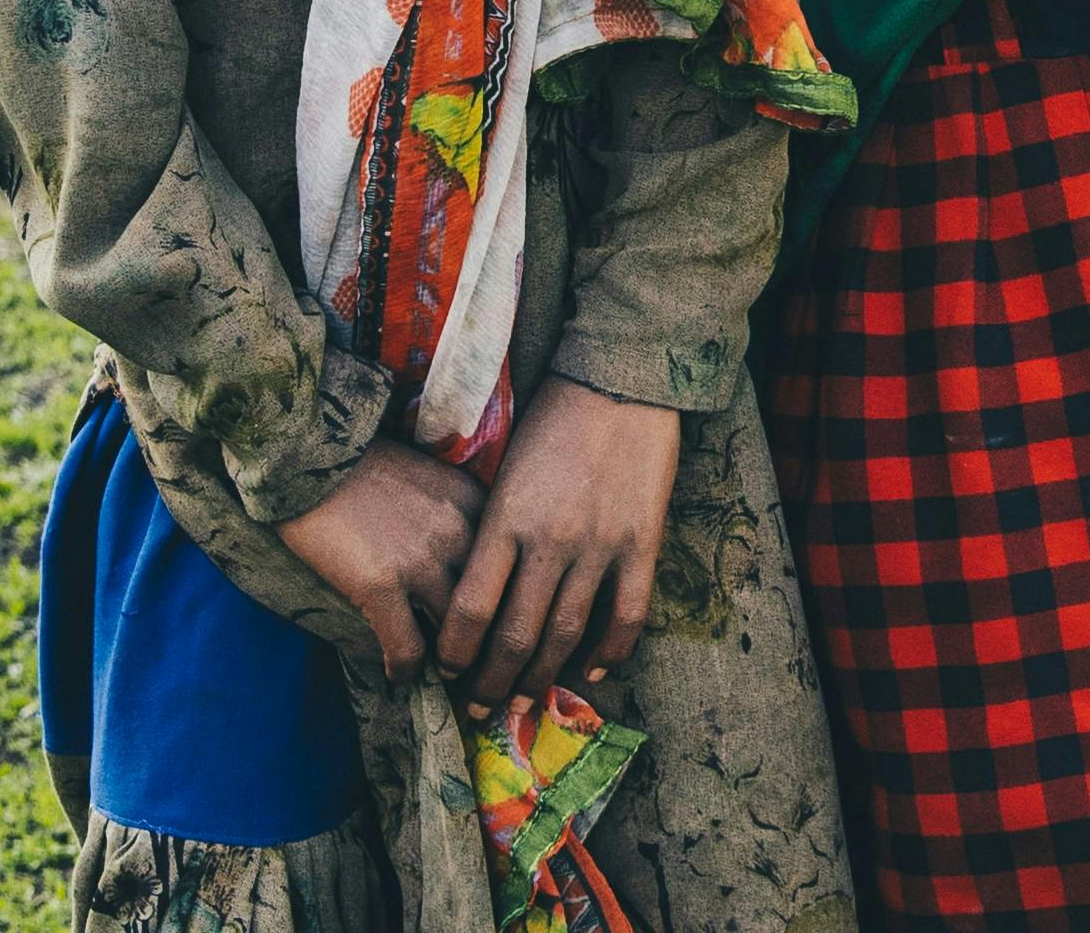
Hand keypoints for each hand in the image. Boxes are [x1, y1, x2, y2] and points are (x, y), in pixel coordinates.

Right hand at [275, 443, 486, 669]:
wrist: (310, 452)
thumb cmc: (367, 466)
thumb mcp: (433, 480)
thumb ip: (459, 518)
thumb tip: (470, 569)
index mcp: (477, 504)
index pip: (512, 570)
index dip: (508, 606)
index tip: (501, 628)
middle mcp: (459, 534)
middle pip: (494, 609)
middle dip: (491, 646)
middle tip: (484, 670)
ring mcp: (421, 561)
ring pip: (456, 637)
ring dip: (452, 665)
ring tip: (444, 679)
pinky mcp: (379, 586)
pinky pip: (407, 648)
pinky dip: (405, 671)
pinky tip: (398, 676)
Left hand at [437, 381, 681, 708]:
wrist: (618, 381)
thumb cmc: (551, 422)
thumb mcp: (505, 473)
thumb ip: (493, 531)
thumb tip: (477, 592)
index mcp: (505, 519)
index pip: (471, 607)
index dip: (456, 653)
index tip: (448, 672)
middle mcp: (549, 539)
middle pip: (515, 635)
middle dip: (492, 682)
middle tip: (480, 708)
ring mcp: (599, 544)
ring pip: (567, 634)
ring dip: (542, 677)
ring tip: (525, 702)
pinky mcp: (641, 542)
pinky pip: (628, 614)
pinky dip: (611, 651)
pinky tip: (593, 670)